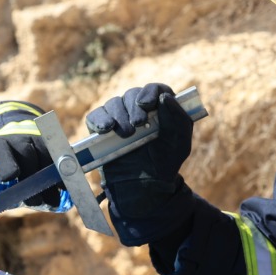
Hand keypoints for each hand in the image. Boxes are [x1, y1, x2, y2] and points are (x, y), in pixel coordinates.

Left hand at [0, 103, 63, 207]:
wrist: (13, 132)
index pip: (1, 152)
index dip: (5, 163)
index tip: (9, 177)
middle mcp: (18, 138)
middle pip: (27, 157)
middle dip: (32, 181)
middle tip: (35, 202)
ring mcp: (37, 139)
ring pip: (46, 158)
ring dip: (50, 182)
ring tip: (51, 201)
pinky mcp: (52, 144)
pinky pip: (60, 159)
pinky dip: (62, 176)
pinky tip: (63, 189)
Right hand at [86, 84, 193, 237]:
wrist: (144, 186)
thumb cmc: (164, 163)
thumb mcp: (180, 143)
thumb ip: (178, 119)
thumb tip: (164, 97)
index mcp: (160, 109)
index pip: (154, 89)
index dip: (150, 92)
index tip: (147, 104)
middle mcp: (138, 109)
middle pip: (132, 94)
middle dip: (134, 107)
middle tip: (137, 125)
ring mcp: (119, 118)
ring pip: (113, 103)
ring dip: (119, 116)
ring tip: (127, 135)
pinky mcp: (101, 129)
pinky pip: (96, 116)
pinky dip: (99, 120)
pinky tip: (106, 129)